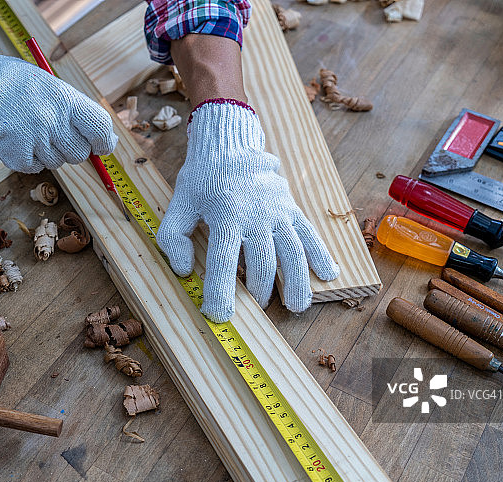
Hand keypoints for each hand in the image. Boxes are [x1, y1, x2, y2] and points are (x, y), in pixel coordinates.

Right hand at [0, 46, 116, 172]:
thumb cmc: (18, 87)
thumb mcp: (52, 89)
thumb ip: (80, 114)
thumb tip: (108, 142)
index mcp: (65, 98)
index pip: (99, 127)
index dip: (103, 142)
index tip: (100, 146)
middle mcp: (51, 119)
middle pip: (78, 154)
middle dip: (69, 148)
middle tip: (49, 131)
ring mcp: (32, 138)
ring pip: (54, 163)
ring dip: (42, 152)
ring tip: (25, 128)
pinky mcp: (13, 153)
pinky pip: (30, 167)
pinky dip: (21, 157)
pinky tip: (10, 137)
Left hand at [158, 101, 339, 322]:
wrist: (229, 144)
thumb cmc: (202, 180)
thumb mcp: (178, 205)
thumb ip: (173, 239)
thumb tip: (183, 271)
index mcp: (224, 216)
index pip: (223, 261)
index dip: (221, 291)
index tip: (219, 315)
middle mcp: (254, 215)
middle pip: (262, 261)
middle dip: (259, 290)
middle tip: (256, 307)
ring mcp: (277, 211)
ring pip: (292, 251)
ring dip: (296, 281)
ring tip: (296, 306)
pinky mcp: (291, 208)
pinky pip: (309, 233)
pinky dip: (321, 254)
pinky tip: (329, 274)